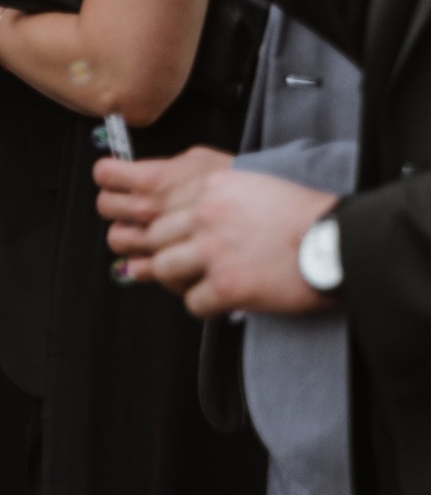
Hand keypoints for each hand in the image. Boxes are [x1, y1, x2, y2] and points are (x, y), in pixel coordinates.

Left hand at [139, 168, 338, 316]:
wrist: (341, 241)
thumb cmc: (309, 216)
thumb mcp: (256, 186)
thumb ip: (220, 196)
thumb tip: (194, 216)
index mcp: (210, 187)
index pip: (159, 206)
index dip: (163, 228)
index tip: (170, 239)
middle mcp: (205, 215)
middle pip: (154, 238)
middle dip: (166, 255)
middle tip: (184, 268)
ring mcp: (213, 251)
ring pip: (163, 269)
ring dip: (179, 283)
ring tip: (199, 287)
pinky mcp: (228, 286)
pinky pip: (193, 303)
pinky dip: (205, 308)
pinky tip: (222, 305)